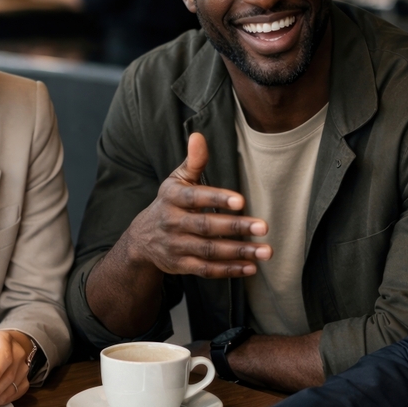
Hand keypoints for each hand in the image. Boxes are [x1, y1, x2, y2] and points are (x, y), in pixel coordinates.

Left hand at [0, 330, 33, 406]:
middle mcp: (18, 352)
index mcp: (4, 339)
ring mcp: (24, 365)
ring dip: (0, 396)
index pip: (4, 357)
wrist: (9, 343)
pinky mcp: (26, 377)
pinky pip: (19, 391)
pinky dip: (7, 398)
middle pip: (9, 374)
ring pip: (15, 384)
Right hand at [125, 133, 271, 279]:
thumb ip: (193, 161)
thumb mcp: (176, 181)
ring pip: (210, 251)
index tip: (240, 200)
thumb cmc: (169, 204)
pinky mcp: (182, 266)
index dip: (217, 198)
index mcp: (172, 198)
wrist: (142, 239)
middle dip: (236, 227)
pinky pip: (207, 270)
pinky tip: (250, 267)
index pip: (195, 198)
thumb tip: (198, 136)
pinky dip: (229, 270)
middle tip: (263, 227)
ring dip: (239, 252)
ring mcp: (177, 246)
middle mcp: (173, 223)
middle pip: (206, 226)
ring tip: (265, 251)